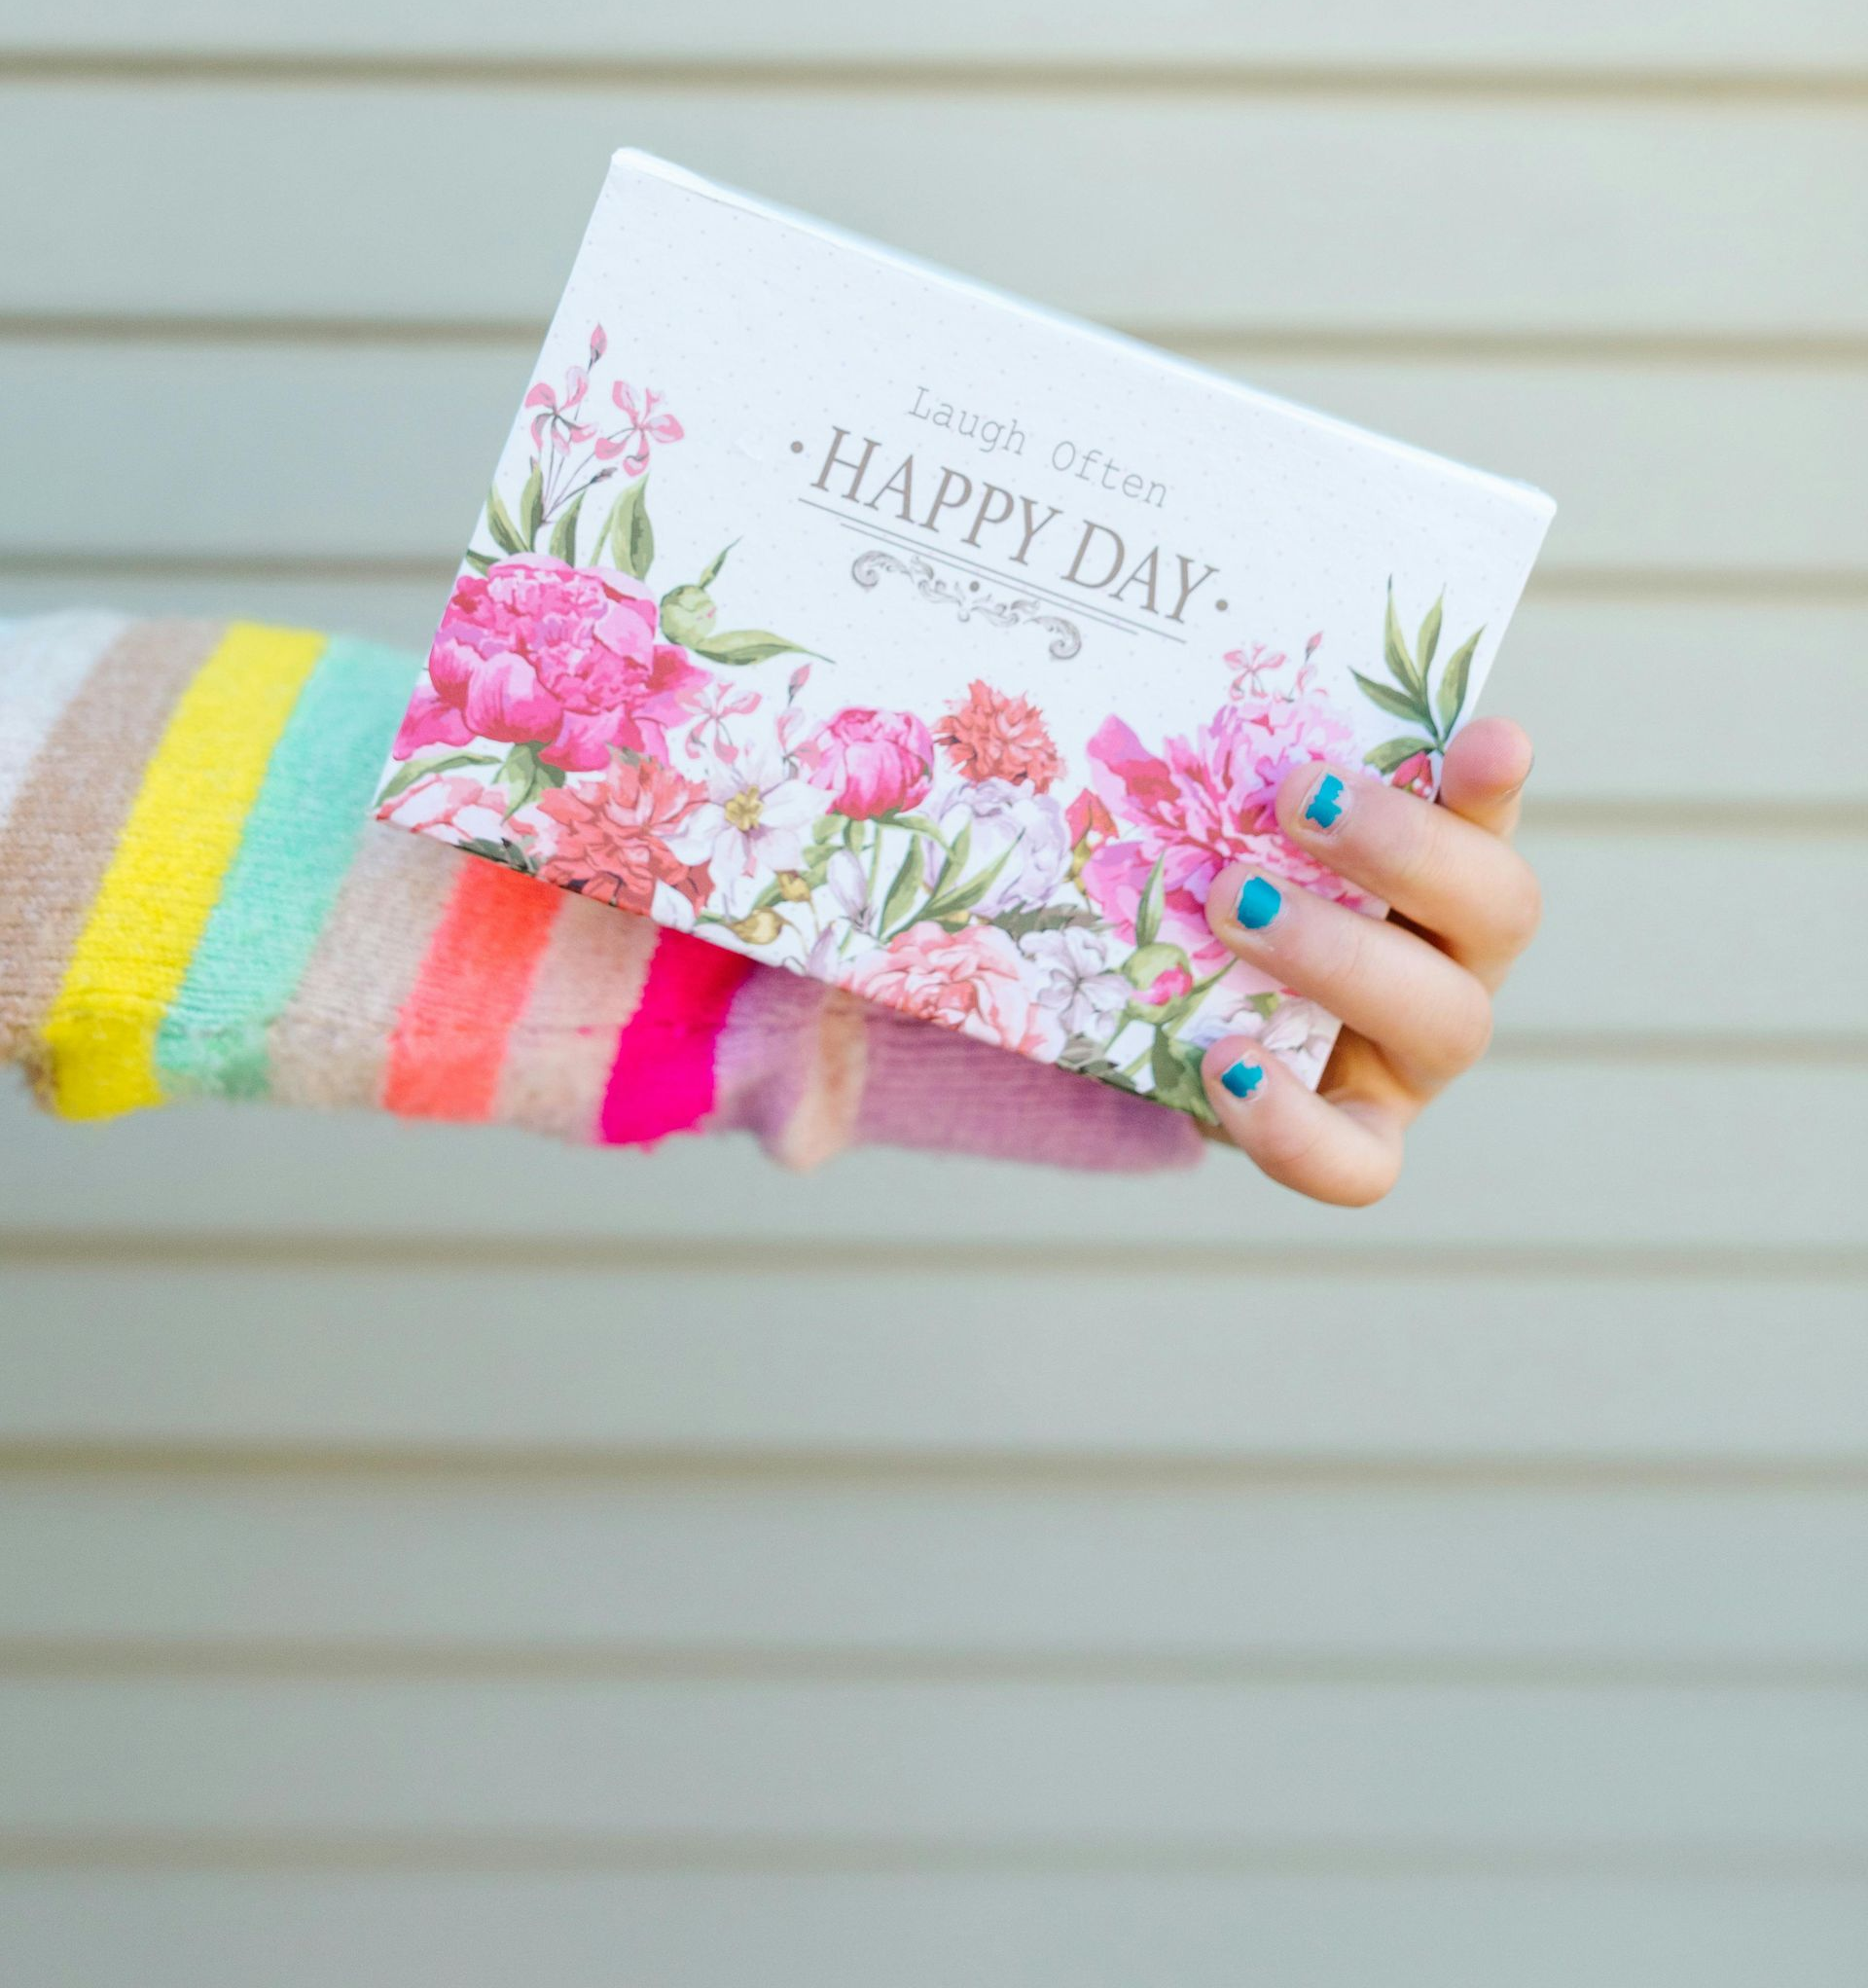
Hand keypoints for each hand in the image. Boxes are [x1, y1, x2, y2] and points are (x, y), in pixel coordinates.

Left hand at [1197, 717, 1540, 1203]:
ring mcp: (1414, 1057)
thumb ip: (1227, 779)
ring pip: (1447, 1019)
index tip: (1485, 737)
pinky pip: (1362, 1161)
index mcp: (1438, 867)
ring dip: (1342, 953)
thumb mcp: (1212, 836)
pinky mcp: (1361, 1139)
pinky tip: (1227, 1063)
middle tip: (1296, 797)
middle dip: (1404, 848)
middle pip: (1498, 909)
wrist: (1159, 1037)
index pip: (1489, 811)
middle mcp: (1451, 958)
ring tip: (1231, 904)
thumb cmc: (1202, 905)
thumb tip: (1153, 675)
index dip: (1493, 782)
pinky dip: (1297, 1121)